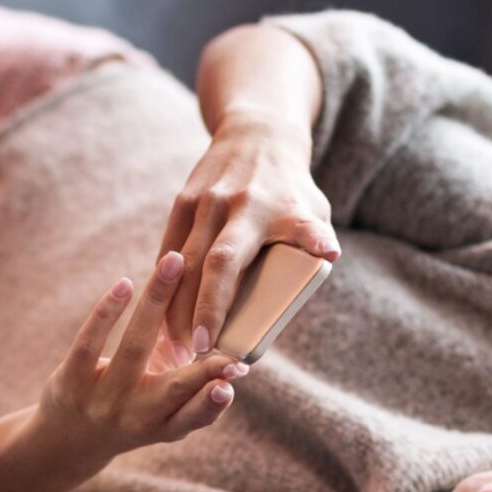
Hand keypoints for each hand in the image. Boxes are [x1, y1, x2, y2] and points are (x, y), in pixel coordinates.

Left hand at [36, 250, 249, 464]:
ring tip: (174, 262)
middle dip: (203, 370)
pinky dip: (108, 311)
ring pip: (134, 347)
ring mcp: (102, 400)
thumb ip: (190, 378)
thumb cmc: (129, 409)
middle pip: (173, 389)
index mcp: (165, 424)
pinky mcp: (69, 383)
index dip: (214, 402)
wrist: (67, 440)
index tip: (235, 380)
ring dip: (156, 301)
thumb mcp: (161, 405)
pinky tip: (124, 283)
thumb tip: (226, 328)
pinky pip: (89, 342)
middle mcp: (136, 416)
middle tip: (226, 344)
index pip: (194, 415)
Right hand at [157, 107, 338, 352]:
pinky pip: (169, 252)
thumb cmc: (292, 188)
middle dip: (196, 314)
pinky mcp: (183, 201)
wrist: (257, 134)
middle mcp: (232, 205)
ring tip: (177, 348)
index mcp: (268, 212)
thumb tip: (328, 257)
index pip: (236, 261)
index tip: (217, 341)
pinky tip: (164, 316)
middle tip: (194, 356)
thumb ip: (316, 235)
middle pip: (206, 267)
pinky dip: (166, 286)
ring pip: (181, 265)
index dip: (222, 301)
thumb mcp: (315, 208)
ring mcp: (203, 201)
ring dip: (175, 308)